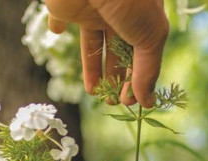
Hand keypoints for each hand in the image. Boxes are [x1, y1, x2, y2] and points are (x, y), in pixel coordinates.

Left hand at [45, 0, 168, 107]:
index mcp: (143, 17)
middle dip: (118, 78)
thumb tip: (147, 101)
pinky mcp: (67, 6)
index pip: (143, 53)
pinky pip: (60, 17)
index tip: (132, 101)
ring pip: (92, 44)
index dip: (138, 77)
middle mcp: (119, 14)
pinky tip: (57, 32)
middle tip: (114, 102)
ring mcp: (92, 9)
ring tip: (95, 93)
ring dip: (94, 69)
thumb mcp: (150, 37)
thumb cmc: (131, 1)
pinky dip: (58, 25)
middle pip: (118, 52)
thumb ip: (148, 70)